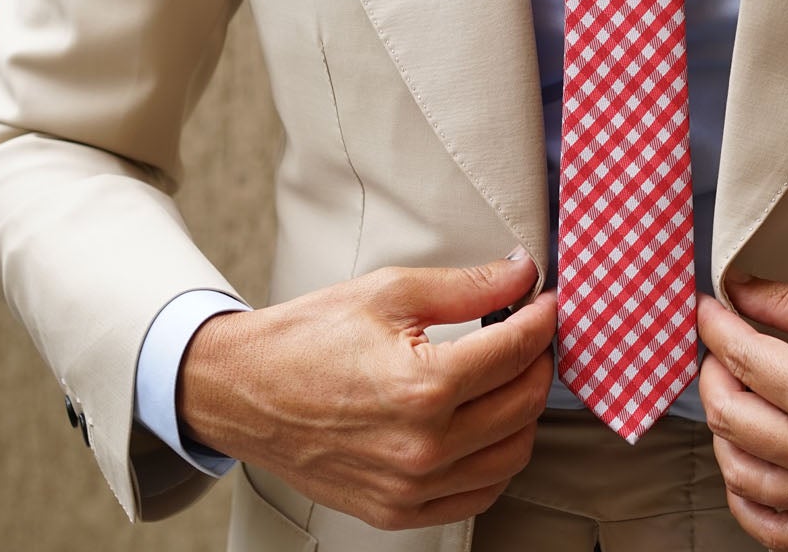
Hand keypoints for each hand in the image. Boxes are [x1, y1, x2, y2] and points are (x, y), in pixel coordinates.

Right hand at [178, 252, 555, 530]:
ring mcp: (409, 487)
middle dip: (538, 361)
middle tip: (530, 334)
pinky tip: (486, 427)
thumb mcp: (388, 293)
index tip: (546, 304)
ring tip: (508, 377)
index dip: (541, 320)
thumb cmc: (304, 341)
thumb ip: (466, 286)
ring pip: (511, 455)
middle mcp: (421, 447)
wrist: (241, 391)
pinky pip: (477, 495)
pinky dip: (495, 461)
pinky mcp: (396, 510)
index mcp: (421, 387)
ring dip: (523, 413)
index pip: (515, 351)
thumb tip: (520, 276)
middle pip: (523, 404)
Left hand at [696, 279, 787, 550]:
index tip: (709, 311)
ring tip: (733, 399)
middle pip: (732, 419)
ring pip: (743, 476)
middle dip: (713, 375)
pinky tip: (746, 468)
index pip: (745, 361)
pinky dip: (748, 502)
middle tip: (719, 350)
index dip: (715, 329)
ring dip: (723, 433)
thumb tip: (740, 293)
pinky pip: (779, 532)